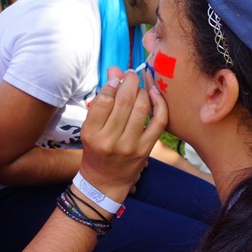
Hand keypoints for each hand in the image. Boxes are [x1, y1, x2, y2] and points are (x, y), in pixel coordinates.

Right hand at [80, 67, 166, 201]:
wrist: (106, 181)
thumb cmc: (96, 149)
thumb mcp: (91, 126)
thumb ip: (102, 99)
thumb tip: (115, 70)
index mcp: (92, 133)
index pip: (104, 100)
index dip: (112, 83)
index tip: (116, 78)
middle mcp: (110, 140)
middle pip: (124, 100)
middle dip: (129, 81)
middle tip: (131, 74)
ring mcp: (130, 146)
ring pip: (142, 107)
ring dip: (142, 91)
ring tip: (138, 87)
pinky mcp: (146, 149)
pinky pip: (159, 121)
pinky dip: (160, 104)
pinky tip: (155, 94)